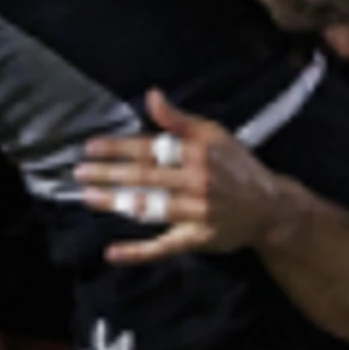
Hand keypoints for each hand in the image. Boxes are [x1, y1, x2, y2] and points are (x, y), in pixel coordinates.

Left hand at [76, 91, 295, 262]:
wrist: (269, 207)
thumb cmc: (237, 166)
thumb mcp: (214, 135)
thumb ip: (179, 120)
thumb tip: (151, 96)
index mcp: (199, 154)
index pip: (151, 149)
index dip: (119, 147)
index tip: (91, 147)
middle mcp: (197, 182)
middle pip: (146, 177)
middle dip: (109, 174)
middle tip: (79, 173)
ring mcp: (197, 213)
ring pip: (151, 208)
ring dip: (117, 204)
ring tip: (89, 199)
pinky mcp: (197, 240)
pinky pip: (164, 247)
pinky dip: (138, 252)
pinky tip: (112, 253)